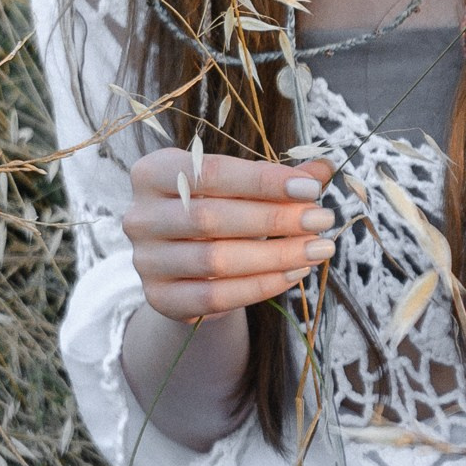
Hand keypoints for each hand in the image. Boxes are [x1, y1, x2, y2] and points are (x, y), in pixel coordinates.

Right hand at [122, 143, 335, 321]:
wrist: (188, 268)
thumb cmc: (219, 213)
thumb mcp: (243, 189)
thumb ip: (279, 180)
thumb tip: (324, 168)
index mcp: (154, 172)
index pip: (211, 172)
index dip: (263, 181)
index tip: (311, 189)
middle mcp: (140, 215)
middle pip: (213, 218)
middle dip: (275, 219)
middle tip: (322, 220)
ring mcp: (145, 260)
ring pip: (216, 261)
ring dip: (276, 256)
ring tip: (318, 249)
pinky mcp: (159, 298)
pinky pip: (215, 296)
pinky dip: (260, 286)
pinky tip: (295, 273)